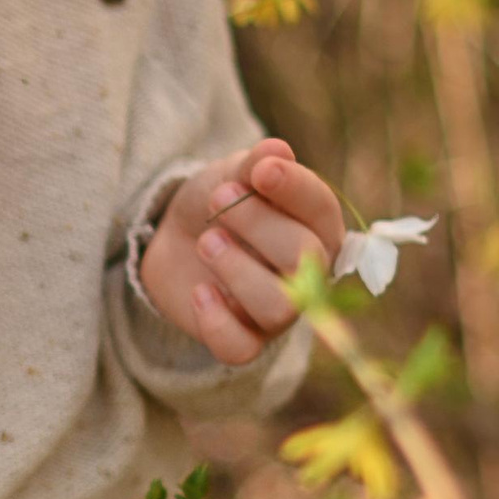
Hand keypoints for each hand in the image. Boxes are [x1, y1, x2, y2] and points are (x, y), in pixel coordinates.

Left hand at [138, 140, 344, 367]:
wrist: (174, 241)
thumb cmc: (218, 204)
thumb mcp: (230, 176)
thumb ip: (252, 166)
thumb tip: (276, 149)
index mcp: (317, 226)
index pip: (323, 211)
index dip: (296, 189)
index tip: (261, 171)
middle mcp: (309, 273)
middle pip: (304, 258)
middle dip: (258, 224)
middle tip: (216, 199)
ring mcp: (279, 312)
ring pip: (278, 307)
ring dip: (237, 270)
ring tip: (206, 242)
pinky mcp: (243, 339)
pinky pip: (240, 349)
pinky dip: (216, 322)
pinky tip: (199, 292)